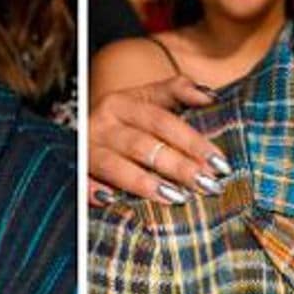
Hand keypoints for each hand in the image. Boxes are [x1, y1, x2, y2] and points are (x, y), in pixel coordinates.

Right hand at [88, 77, 225, 205]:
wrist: (85, 132)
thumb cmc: (127, 120)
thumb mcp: (147, 98)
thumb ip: (177, 91)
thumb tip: (211, 97)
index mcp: (121, 103)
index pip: (162, 121)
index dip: (191, 141)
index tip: (219, 161)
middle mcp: (101, 124)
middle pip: (143, 145)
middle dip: (178, 166)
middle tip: (207, 185)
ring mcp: (85, 149)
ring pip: (116, 167)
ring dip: (146, 183)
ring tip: (177, 198)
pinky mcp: (74, 171)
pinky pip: (82, 182)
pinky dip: (94, 191)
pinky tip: (113, 202)